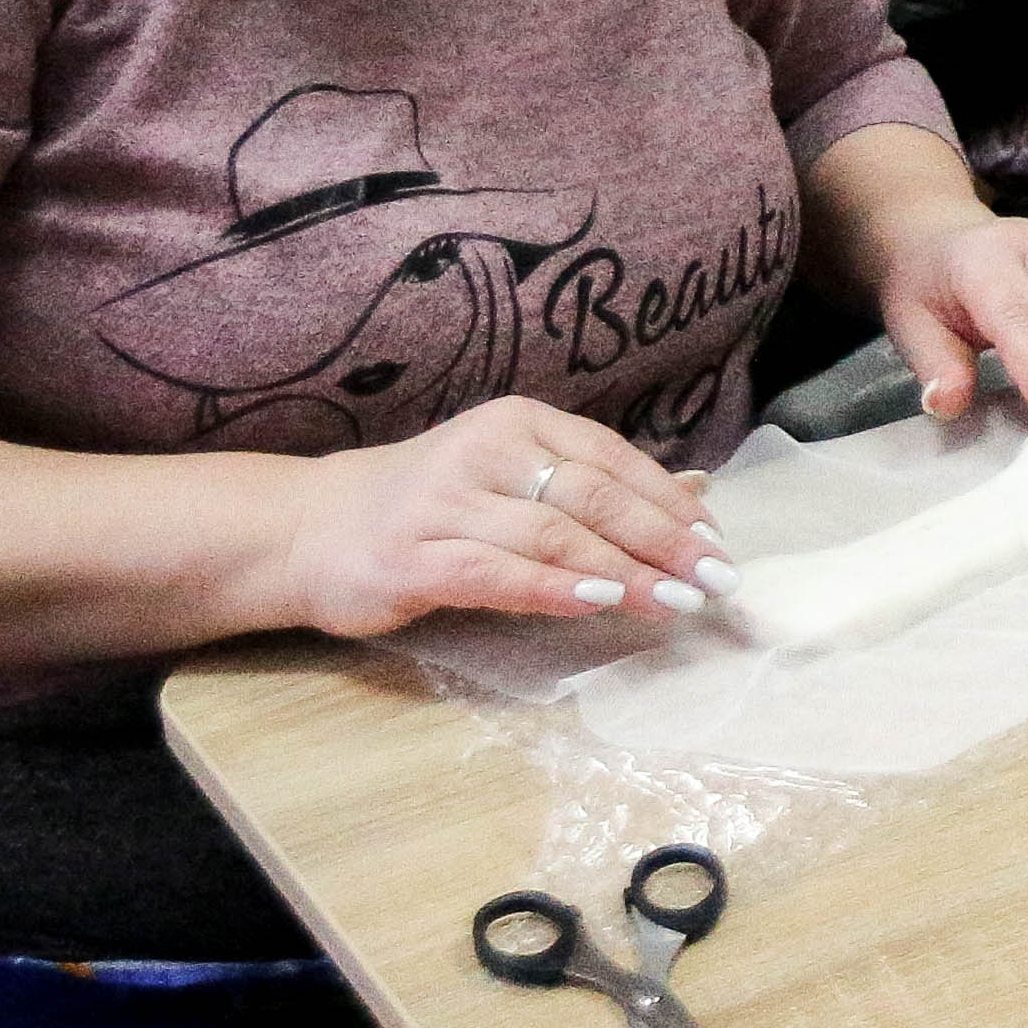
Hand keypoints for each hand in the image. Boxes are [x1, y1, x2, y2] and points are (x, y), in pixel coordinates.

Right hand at [271, 393, 728, 639]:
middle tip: (712, 580)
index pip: (613, 460)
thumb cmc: (430, 507)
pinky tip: (596, 604)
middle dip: (662, 540)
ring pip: (552, 533)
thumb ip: (593, 484)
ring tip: (672, 600)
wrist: (308, 528)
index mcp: (519, 423)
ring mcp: (444, 502)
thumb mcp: (513, 477)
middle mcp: (485, 450)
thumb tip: (696, 492)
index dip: (672, 504)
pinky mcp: (410, 556)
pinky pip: (494, 572)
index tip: (719, 545)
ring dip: (622, 571)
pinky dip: (552, 587)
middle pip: (593, 495)